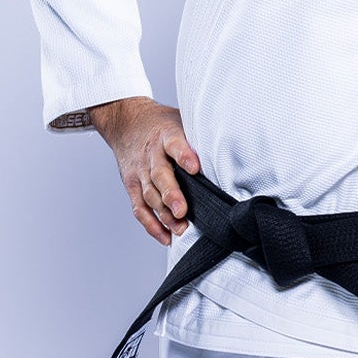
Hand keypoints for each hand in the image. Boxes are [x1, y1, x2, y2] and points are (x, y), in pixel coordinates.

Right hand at [89, 97, 200, 245]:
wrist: (127, 122)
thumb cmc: (162, 125)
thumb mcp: (181, 121)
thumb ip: (198, 138)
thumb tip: (230, 152)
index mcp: (166, 136)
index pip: (174, 145)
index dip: (184, 156)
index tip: (194, 168)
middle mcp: (151, 155)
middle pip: (159, 176)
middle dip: (171, 195)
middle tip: (182, 211)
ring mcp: (139, 172)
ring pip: (149, 195)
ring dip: (164, 214)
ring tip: (180, 228)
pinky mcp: (132, 186)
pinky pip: (140, 208)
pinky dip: (152, 225)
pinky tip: (166, 236)